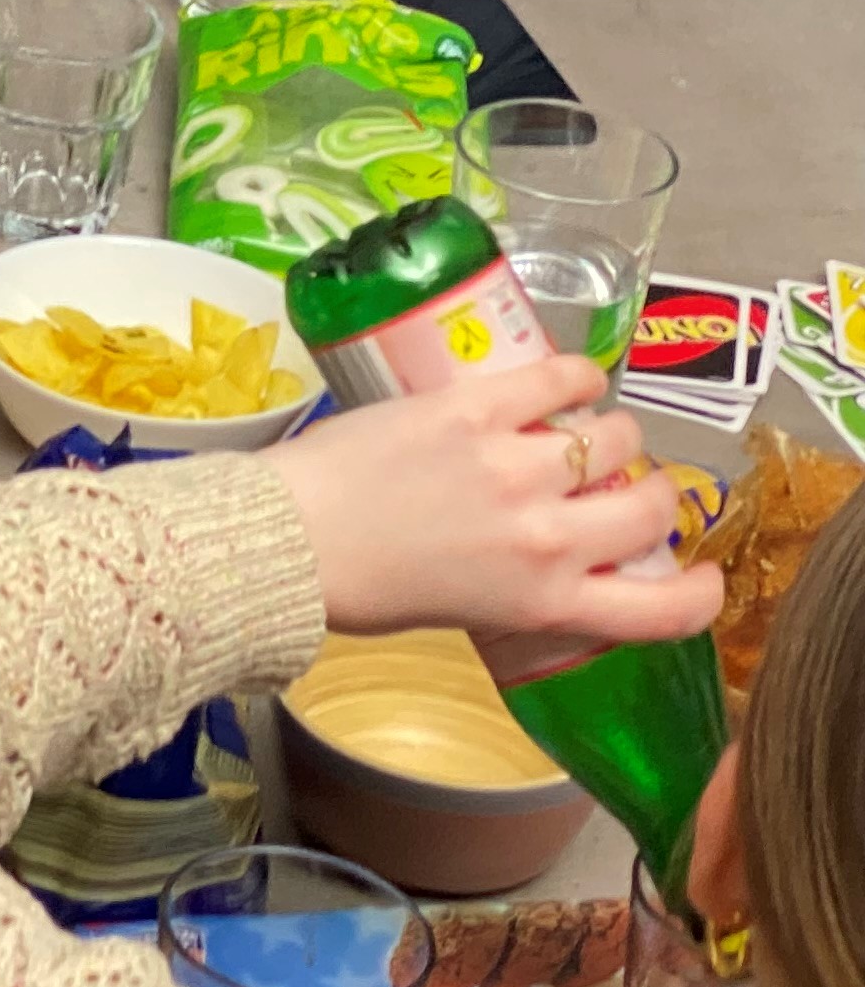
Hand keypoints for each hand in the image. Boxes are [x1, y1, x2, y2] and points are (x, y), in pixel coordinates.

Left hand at [261, 357, 722, 645]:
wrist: (286, 541)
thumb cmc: (361, 587)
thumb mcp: (468, 614)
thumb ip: (524, 590)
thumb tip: (556, 558)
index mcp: (547, 602)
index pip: (668, 610)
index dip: (702, 590)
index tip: (698, 573)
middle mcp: (548, 539)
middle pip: (654, 506)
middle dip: (648, 492)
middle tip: (615, 481)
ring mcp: (514, 469)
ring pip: (618, 435)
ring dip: (610, 432)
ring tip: (581, 428)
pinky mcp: (475, 409)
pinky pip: (562, 376)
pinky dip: (578, 373)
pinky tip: (572, 377)